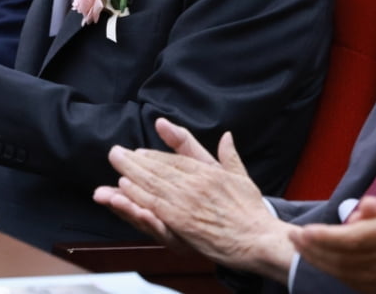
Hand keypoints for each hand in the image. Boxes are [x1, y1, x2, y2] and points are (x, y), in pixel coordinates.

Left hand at [95, 118, 294, 282]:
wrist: (260, 239)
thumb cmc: (252, 211)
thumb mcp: (241, 177)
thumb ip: (229, 156)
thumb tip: (227, 136)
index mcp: (208, 171)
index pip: (174, 159)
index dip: (154, 156)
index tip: (139, 152)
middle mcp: (195, 182)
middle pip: (158, 168)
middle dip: (134, 160)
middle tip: (116, 153)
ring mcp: (187, 201)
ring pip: (152, 183)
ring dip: (130, 172)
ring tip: (115, 163)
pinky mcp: (182, 221)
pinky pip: (154, 204)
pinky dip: (138, 195)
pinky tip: (124, 187)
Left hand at [288, 154, 375, 293]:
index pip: (346, 239)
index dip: (320, 237)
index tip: (301, 230)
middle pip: (340, 259)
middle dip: (313, 249)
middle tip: (295, 239)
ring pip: (348, 274)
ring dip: (323, 263)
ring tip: (306, 252)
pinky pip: (363, 286)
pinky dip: (343, 276)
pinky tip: (334, 268)